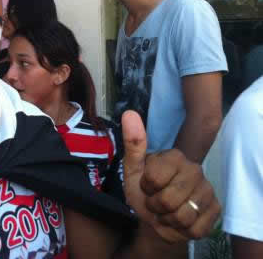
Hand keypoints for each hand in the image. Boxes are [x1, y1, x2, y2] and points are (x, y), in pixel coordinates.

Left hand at [122, 110, 219, 242]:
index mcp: (175, 156)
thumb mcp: (132, 168)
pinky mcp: (216, 210)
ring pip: (182, 217)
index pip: (153, 179)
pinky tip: (180, 220)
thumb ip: (132, 143)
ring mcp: (208, 190)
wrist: (157, 216)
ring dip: (167, 220)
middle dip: (155, 206)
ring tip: (167, 211)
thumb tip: (128, 113)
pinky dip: (181, 230)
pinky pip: (195, 228)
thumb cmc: (144, 190)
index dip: (145, 188)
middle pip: (167, 201)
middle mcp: (195, 169)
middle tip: (156, 201)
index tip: (147, 185)